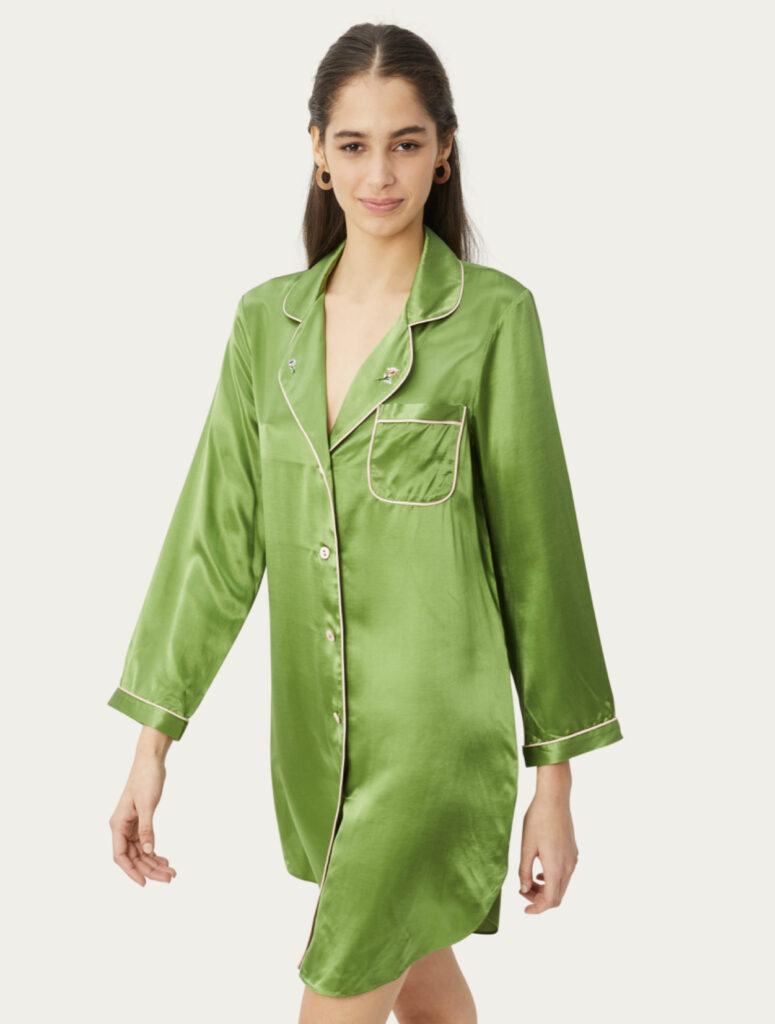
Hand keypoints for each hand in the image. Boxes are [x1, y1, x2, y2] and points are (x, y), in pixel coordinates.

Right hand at [109, 749, 176, 886]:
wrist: (150, 761)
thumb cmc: (146, 778)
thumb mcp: (147, 804)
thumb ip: (147, 828)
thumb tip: (149, 851)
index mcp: (118, 824)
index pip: (120, 856)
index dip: (131, 871)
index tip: (144, 883)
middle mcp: (122, 827)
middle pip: (133, 857)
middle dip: (149, 869)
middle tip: (169, 877)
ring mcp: (131, 826)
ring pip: (141, 852)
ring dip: (154, 863)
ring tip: (171, 871)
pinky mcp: (140, 822)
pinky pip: (145, 843)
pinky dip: (155, 852)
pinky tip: (165, 859)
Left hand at [518, 768, 577, 913]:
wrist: (555, 798)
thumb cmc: (538, 819)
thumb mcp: (526, 846)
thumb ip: (524, 871)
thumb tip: (524, 890)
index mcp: (556, 867)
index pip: (550, 900)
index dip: (537, 909)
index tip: (525, 910)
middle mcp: (569, 866)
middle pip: (557, 896)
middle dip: (540, 900)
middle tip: (522, 893)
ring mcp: (573, 859)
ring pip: (562, 885)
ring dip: (546, 890)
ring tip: (529, 882)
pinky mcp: (573, 852)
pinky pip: (565, 874)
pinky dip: (553, 879)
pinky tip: (540, 872)